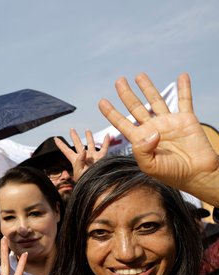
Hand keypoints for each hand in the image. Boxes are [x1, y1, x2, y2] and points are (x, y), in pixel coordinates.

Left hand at [56, 129, 109, 181]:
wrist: (96, 185)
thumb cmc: (85, 181)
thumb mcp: (79, 172)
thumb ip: (79, 161)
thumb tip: (83, 150)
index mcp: (75, 160)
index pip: (66, 150)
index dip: (61, 145)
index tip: (55, 138)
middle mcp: (84, 156)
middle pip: (78, 144)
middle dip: (74, 136)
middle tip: (71, 129)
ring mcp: (93, 156)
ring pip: (90, 144)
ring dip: (89, 137)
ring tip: (87, 130)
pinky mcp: (101, 158)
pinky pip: (104, 148)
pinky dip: (106, 141)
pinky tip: (107, 135)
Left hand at [99, 73, 218, 204]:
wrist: (196, 174)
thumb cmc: (171, 174)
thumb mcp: (150, 166)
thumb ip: (142, 150)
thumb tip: (151, 132)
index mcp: (140, 140)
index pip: (122, 123)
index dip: (111, 113)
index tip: (101, 101)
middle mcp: (152, 128)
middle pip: (135, 107)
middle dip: (126, 94)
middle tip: (119, 81)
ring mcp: (168, 122)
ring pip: (155, 100)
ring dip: (147, 87)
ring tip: (139, 75)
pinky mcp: (186, 119)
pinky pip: (184, 101)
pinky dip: (184, 88)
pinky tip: (182, 76)